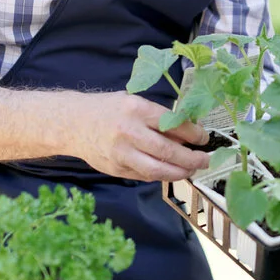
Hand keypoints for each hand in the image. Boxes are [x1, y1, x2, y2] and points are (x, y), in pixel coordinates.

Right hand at [70, 92, 209, 181]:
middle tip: (205, 160)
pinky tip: (171, 172)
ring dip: (179, 172)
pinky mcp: (116, 169)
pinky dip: (161, 175)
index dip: (193, 134)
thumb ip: (158, 118)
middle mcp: (129, 132)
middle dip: (192, 158)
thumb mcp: (134, 103)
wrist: (73, 123)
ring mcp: (121, 153)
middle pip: (168, 151)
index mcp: (136, 109)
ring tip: (192, 169)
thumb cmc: (108, 110)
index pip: (173, 124)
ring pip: (157, 170)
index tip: (204, 139)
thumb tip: (188, 132)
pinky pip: (144, 176)